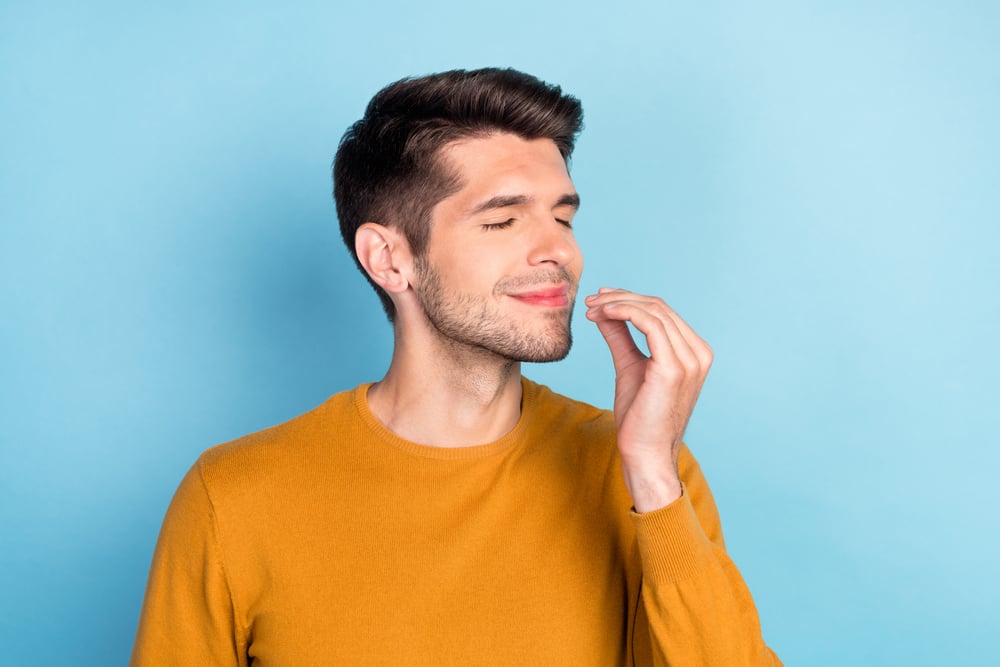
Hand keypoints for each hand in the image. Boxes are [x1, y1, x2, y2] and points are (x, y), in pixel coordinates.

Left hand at [584, 288, 712, 511]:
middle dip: (621, 298)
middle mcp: (698, 354)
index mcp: (694, 353)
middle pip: (658, 307)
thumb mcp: (629, 367)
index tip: (599, 300)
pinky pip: (649, 324)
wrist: (645, 455)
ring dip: (617, 304)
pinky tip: (602, 314)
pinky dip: (623, 312)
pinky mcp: (673, 368)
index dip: (630, 299)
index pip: (662, 312)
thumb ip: (621, 337)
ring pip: (653, 311)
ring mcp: (690, 360)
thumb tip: (604, 312)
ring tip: (591, 309)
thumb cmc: (640, 419)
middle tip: (591, 300)